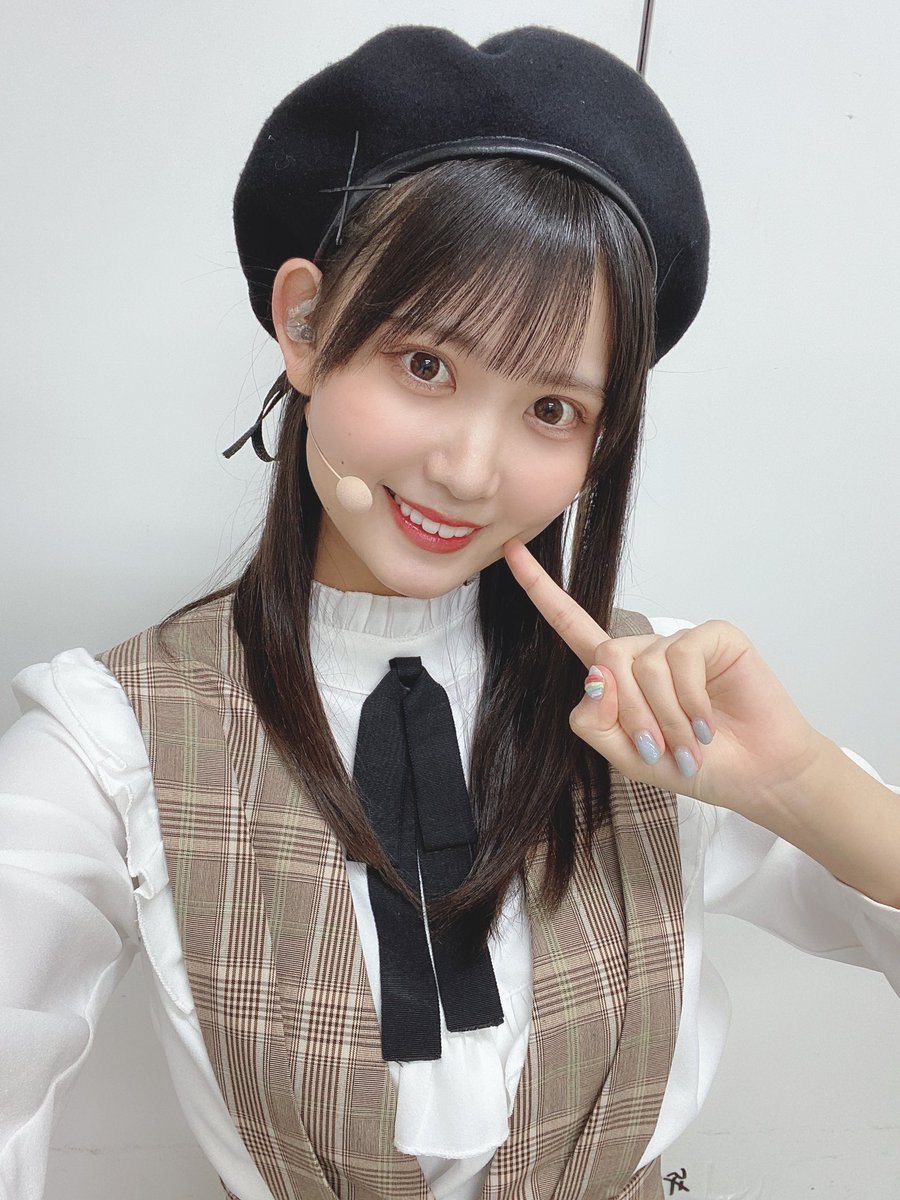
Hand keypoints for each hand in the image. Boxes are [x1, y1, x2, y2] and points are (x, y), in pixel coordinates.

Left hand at [503, 536, 826, 817]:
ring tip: (690, 744)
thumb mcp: (626, 757)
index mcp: (616, 675)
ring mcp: (679, 642)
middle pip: (606, 658)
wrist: (754, 775)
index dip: (540, 589)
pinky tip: (708, 722)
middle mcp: (644, 650)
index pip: (570, 624)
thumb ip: (593, 724)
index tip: (510, 551)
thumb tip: (595, 677)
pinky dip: (690, 701)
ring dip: (666, 717)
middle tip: (659, 749)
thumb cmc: (694, 766)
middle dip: (631, 714)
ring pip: (644, 666)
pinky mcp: (714, 637)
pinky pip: (683, 658)